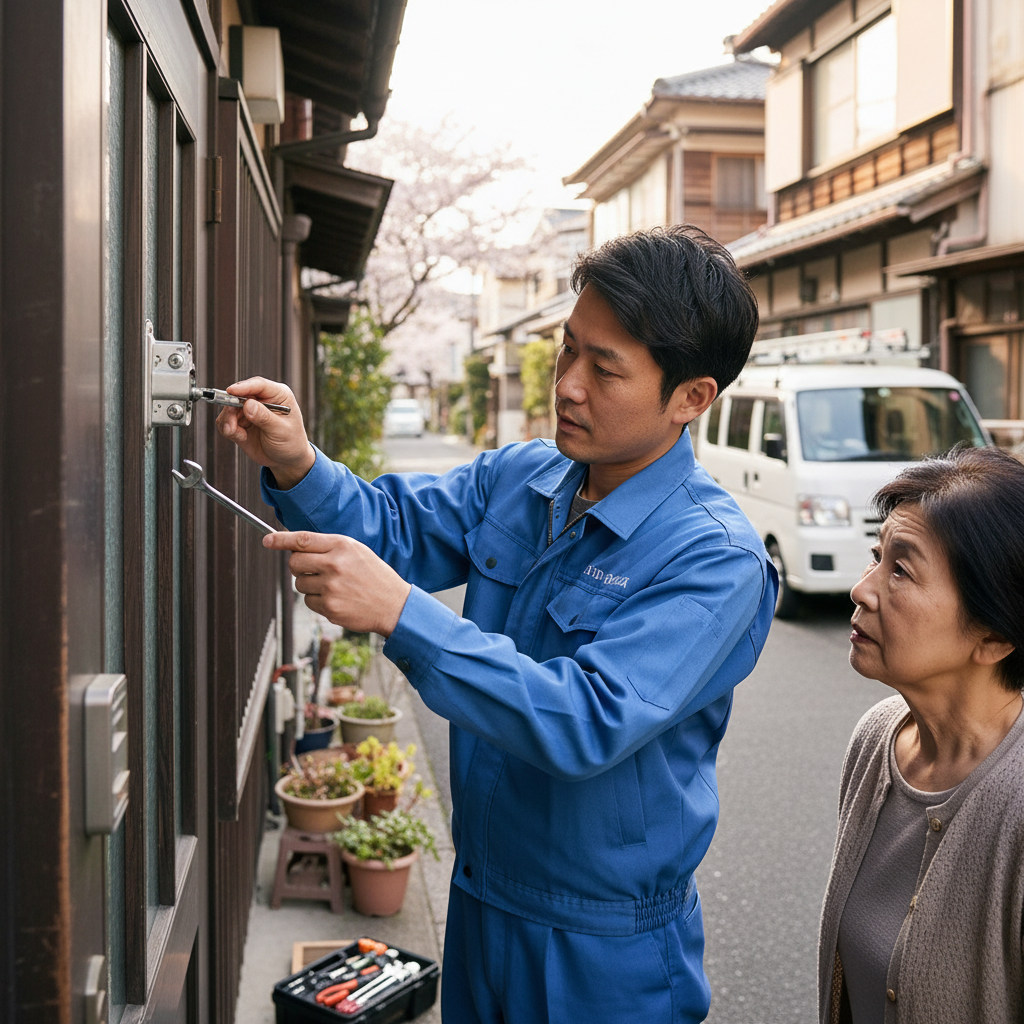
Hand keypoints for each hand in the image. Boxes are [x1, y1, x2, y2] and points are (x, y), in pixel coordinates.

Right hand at [216, 377, 314, 488]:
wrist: (286, 461)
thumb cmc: (291, 443)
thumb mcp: (281, 431)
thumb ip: (264, 418)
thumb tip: (248, 405)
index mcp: (278, 395)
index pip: (259, 385)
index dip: (243, 387)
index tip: (231, 392)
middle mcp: (262, 399)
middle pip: (239, 394)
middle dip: (231, 408)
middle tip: (231, 424)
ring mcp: (249, 410)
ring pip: (228, 408)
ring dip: (229, 421)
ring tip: (239, 435)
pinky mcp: (240, 422)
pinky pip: (225, 421)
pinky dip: (228, 429)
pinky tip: (241, 437)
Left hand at [264, 531, 411, 636]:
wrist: (394, 604)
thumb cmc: (374, 576)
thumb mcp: (356, 552)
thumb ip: (328, 547)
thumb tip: (294, 548)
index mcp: (341, 546)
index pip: (302, 540)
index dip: (281, 540)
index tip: (267, 541)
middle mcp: (334, 565)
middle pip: (294, 563)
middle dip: (298, 566)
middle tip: (312, 570)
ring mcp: (331, 587)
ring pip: (299, 584)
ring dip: (309, 585)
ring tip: (333, 587)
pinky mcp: (329, 607)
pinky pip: (308, 602)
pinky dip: (318, 601)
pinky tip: (337, 599)